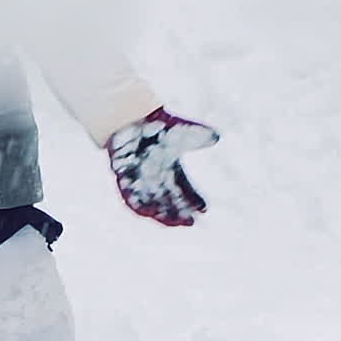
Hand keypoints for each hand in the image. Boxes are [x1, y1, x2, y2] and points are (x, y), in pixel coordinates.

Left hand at [106, 107, 219, 226]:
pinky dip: (138, 204)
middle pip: (170, 198)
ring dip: (163, 213)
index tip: (204, 210)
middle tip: (191, 222)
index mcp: (170, 167)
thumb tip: (216, 137)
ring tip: (175, 223)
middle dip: (180, 211)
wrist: (131, 118)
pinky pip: (130, 195)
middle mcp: (156, 175)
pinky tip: (148, 213)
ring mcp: (139, 178)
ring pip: (152, 201)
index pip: (184, 187)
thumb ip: (198, 135)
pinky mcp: (124, 177)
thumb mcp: (182, 131)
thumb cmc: (158, 126)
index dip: (194, 199)